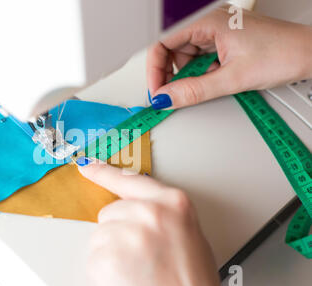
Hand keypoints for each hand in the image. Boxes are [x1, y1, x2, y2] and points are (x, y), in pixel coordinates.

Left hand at [78, 162, 221, 285]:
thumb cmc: (194, 285)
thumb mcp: (189, 236)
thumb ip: (163, 215)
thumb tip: (135, 209)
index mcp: (173, 204)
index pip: (130, 180)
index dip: (104, 173)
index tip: (87, 166)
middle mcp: (149, 213)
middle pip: (111, 213)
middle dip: (119, 232)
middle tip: (141, 257)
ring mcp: (126, 234)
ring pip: (100, 236)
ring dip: (111, 254)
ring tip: (137, 272)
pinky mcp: (107, 257)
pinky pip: (94, 258)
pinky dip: (104, 272)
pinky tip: (126, 280)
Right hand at [147, 8, 311, 109]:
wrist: (309, 55)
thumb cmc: (283, 53)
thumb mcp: (232, 78)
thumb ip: (194, 91)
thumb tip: (167, 99)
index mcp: (207, 21)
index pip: (162, 41)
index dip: (155, 68)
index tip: (157, 90)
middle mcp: (209, 23)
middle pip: (171, 49)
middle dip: (169, 74)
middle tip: (171, 95)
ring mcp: (216, 32)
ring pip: (184, 56)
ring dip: (186, 75)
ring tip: (201, 86)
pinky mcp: (222, 42)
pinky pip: (199, 59)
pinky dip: (199, 73)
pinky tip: (211, 80)